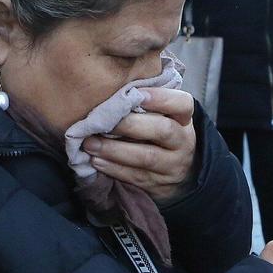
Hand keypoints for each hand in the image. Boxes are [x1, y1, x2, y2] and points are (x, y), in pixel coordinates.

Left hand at [81, 87, 197, 205]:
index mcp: (183, 118)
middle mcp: (182, 141)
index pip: (182, 104)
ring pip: (146, 157)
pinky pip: (135, 177)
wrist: (179, 173)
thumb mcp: (163, 116)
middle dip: (129, 125)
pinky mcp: (158, 184)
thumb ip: (145, 102)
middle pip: (163, 130)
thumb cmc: (160, 133)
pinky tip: (95, 160)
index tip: (138, 94)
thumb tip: (112, 88)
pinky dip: (113, 168)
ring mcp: (172, 165)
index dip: (161, 98)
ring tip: (90, 143)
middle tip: (101, 120)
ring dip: (115, 150)